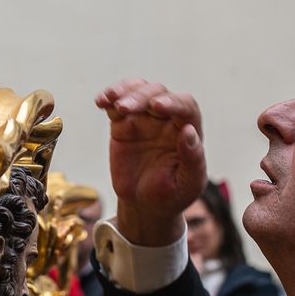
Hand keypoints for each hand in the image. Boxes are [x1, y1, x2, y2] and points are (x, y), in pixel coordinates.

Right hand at [94, 79, 205, 245]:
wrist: (145, 205)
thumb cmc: (172, 195)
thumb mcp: (188, 183)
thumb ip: (193, 159)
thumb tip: (189, 131)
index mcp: (188, 130)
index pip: (185, 106)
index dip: (173, 102)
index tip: (157, 106)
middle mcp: (168, 119)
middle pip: (157, 93)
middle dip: (141, 97)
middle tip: (124, 108)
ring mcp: (145, 118)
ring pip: (137, 90)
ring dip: (124, 91)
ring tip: (109, 101)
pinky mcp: (123, 123)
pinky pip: (116, 104)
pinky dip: (109, 99)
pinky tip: (101, 102)